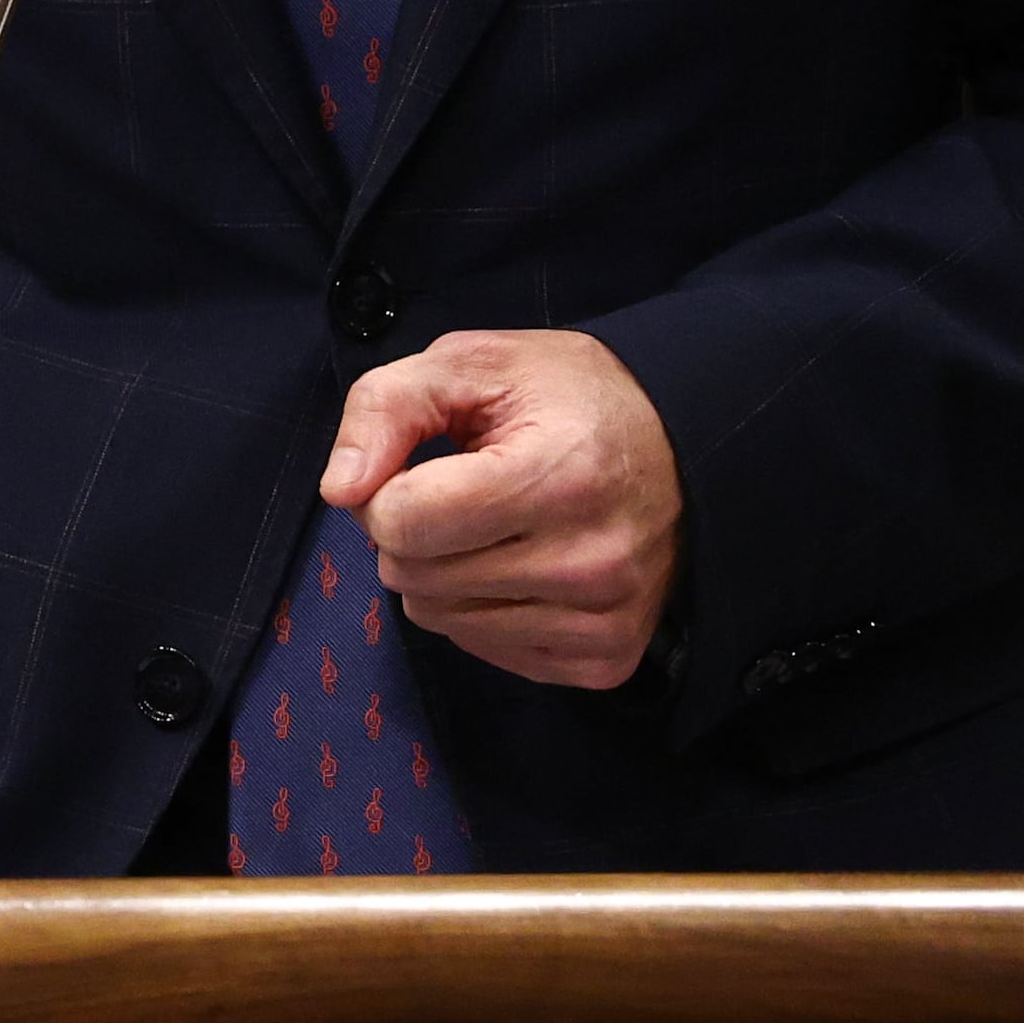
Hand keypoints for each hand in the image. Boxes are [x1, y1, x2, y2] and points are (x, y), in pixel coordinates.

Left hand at [321, 328, 685, 690]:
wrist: (682, 444)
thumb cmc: (568, 397)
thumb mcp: (471, 362)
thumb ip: (385, 408)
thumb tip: (341, 491)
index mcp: (560, 476)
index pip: (402, 522)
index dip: (385, 488)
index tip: (424, 463)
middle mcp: (592, 561)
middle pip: (412, 576)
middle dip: (411, 530)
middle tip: (461, 491)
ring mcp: (605, 619)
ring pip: (440, 620)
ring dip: (441, 572)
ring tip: (494, 525)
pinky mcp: (607, 660)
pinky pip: (486, 652)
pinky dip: (481, 610)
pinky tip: (521, 565)